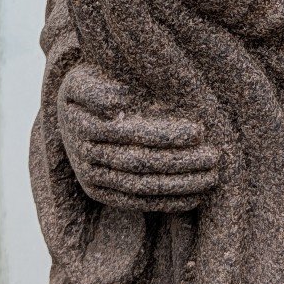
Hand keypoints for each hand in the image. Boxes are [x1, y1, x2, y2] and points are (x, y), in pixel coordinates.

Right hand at [57, 62, 219, 212]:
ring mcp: (91, 179)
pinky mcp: (99, 193)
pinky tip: (195, 198)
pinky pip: (136, 203)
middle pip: (139, 163)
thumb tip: (117, 107)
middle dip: (180, 162)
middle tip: (214, 157)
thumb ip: (95, 90)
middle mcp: (85, 157)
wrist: (68, 111)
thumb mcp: (82, 79)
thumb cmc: (87, 85)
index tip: (199, 131)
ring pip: (141, 187)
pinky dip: (166, 203)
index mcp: (83, 126)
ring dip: (179, 185)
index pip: (131, 134)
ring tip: (211, 178)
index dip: (165, 135)